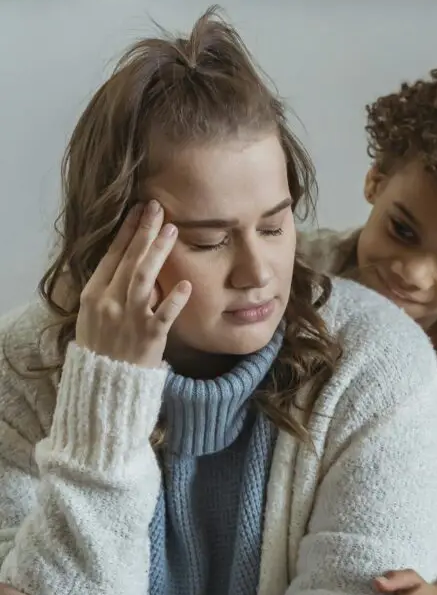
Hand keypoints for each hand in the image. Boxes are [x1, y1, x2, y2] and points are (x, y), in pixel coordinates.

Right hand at [75, 201, 190, 367]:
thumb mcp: (91, 315)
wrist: (104, 386)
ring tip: (172, 230)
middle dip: (144, 231)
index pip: (112, 256)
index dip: (126, 231)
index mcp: (93, 295)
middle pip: (129, 260)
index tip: (139, 210)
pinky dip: (174, 300)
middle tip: (158, 208)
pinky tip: (186, 284)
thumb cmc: (101, 348)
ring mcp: (129, 320)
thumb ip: (107, 288)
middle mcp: (109, 303)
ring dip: (158, 253)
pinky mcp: (149, 337)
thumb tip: (122, 259)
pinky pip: (164, 316)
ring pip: (144, 279)